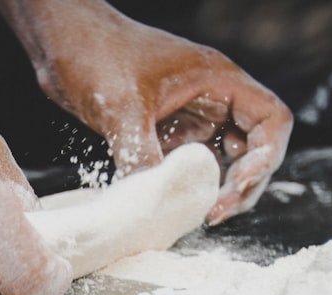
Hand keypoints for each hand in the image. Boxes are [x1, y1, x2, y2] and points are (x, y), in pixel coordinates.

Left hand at [0, 0, 292, 223]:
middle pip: (253, 149)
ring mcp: (189, 117)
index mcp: (219, 80)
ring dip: (217, 190)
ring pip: (222, 161)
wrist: (60, 42)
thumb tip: (154, 202)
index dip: (265, 157)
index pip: (271, 120)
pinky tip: (171, 206)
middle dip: (242, 184)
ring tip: (198, 215)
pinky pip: (188, 166)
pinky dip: (187, 188)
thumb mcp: (120, 107)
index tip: (237, 184)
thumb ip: (140, 154)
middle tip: (212, 213)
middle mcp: (211, 99)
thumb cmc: (95, 52)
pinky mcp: (164, 133)